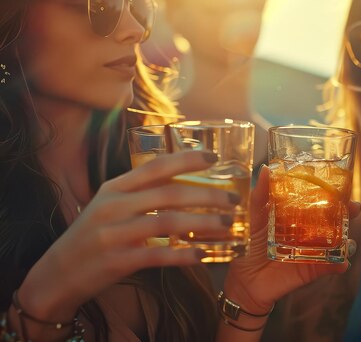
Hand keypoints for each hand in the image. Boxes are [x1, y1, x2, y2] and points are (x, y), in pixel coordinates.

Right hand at [18, 151, 236, 321]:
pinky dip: (183, 254)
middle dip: (207, 195)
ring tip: (227, 225)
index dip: (187, 160)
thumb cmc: (91, 235)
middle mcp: (114, 206)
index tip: (215, 158)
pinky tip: (202, 254)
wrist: (56, 273)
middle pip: (169, 194)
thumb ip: (139, 192)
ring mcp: (114, 234)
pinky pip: (158, 255)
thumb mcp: (108, 205)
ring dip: (203, 223)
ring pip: (168, 222)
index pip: (156, 167)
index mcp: (114, 188)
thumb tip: (180, 179)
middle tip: (233, 199)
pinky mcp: (117, 261)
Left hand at [223, 166, 360, 312]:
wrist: (248, 277)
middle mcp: (312, 232)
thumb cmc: (254, 244)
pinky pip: (332, 266)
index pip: (321, 202)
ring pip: (339, 243)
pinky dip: (340, 264)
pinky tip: (342, 263)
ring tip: (348, 239)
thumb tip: (265, 169)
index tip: (342, 186)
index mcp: (300, 216)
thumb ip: (260, 196)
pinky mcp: (315, 269)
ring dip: (349, 240)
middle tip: (353, 207)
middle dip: (349, 213)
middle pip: (336, 220)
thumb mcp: (256, 217)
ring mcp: (316, 251)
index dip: (334, 194)